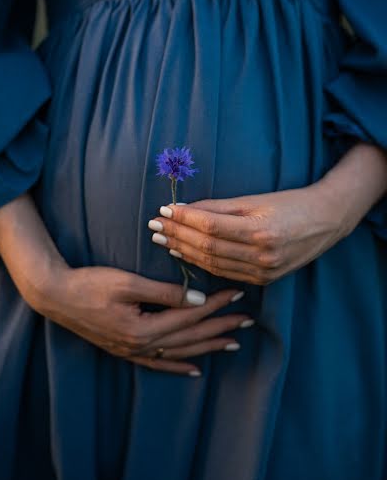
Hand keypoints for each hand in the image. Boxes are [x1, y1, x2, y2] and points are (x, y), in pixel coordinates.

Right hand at [34, 264, 253, 375]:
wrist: (56, 296)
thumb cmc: (90, 284)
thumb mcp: (128, 283)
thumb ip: (165, 293)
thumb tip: (198, 300)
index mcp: (145, 328)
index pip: (191, 316)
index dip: (215, 304)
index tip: (237, 294)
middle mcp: (142, 346)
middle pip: (191, 337)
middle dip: (221, 327)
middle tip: (247, 320)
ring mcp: (134, 352)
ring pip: (180, 353)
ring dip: (207, 347)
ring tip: (232, 343)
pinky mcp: (126, 351)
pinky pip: (159, 364)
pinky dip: (179, 367)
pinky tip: (195, 370)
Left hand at [148, 181, 349, 285]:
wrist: (326, 221)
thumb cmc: (291, 203)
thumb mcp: (256, 200)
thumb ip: (219, 207)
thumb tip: (185, 208)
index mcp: (260, 232)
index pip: (210, 227)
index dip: (183, 219)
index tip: (163, 210)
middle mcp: (261, 256)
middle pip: (207, 248)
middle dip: (177, 235)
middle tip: (154, 226)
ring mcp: (263, 272)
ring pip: (212, 264)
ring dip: (184, 251)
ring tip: (163, 240)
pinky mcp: (263, 280)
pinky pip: (225, 273)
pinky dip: (202, 264)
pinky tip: (185, 254)